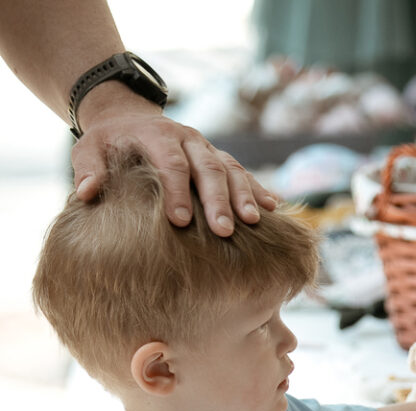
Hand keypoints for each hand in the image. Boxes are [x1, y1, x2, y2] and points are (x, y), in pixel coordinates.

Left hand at [72, 107, 276, 236]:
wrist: (128, 118)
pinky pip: (243, 172)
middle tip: (223, 231)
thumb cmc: (108, 143)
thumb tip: (86, 193)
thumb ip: (87, 169)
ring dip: (244, 196)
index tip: (179, 222)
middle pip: (207, 168)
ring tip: (253, 222)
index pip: (171, 163)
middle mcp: (188, 138)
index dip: (177, 192)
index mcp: (157, 135)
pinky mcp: (219, 158)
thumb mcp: (88, 148)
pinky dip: (258, 189)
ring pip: (231, 169)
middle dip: (217, 200)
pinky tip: (273, 208)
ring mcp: (207, 148)